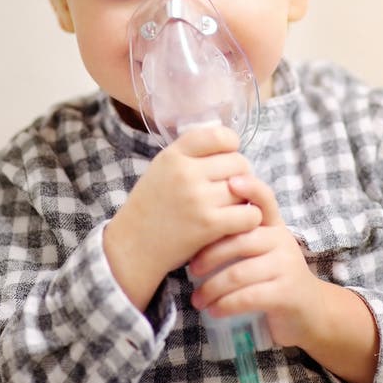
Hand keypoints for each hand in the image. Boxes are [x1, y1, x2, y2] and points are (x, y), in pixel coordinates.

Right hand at [104, 125, 262, 308]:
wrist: (133, 247)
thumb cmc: (152, 207)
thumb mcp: (162, 169)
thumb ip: (191, 154)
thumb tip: (231, 145)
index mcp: (173, 155)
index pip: (220, 135)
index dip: (231, 146)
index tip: (227, 158)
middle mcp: (185, 173)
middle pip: (239, 163)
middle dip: (241, 175)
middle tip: (229, 189)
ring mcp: (198, 198)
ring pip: (246, 189)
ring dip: (244, 199)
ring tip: (230, 207)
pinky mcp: (208, 225)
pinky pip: (249, 215)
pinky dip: (249, 220)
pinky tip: (236, 224)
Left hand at [187, 175, 324, 348]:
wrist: (310, 311)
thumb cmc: (274, 275)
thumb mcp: (262, 249)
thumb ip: (239, 233)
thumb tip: (196, 223)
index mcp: (274, 225)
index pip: (265, 199)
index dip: (250, 188)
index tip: (230, 181)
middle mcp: (282, 241)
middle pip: (240, 240)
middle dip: (210, 256)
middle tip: (191, 270)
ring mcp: (286, 266)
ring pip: (240, 273)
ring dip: (212, 288)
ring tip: (197, 299)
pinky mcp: (286, 293)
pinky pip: (249, 297)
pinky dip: (226, 304)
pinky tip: (214, 310)